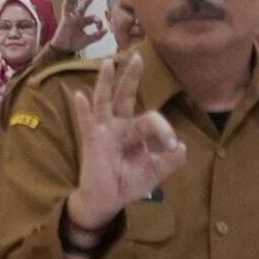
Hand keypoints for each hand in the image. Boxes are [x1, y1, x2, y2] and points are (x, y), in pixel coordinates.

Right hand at [50, 0, 105, 54]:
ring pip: (74, 3)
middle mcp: (77, 18)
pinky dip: (67, 0)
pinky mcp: (65, 18)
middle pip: (84, 5)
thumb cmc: (73, 44)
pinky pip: (66, 7)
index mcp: (83, 23)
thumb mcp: (88, 40)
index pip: (94, 18)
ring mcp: (71, 17)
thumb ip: (97, 36)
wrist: (63, 49)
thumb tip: (107, 30)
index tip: (101, 29)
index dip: (99, 22)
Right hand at [65, 52, 187, 228]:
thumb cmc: (128, 184)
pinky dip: (82, 110)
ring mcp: (103, 132)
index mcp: (134, 132)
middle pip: (124, 96)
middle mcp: (118, 126)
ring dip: (106, 82)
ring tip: (107, 63)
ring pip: (104, 101)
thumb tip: (181, 146)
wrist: (106, 201)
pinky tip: (78, 95)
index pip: (151, 119)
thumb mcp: (155, 172)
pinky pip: (86, 122)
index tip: (172, 146)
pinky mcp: (92, 141)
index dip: (164, 129)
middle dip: (131, 77)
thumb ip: (170, 161)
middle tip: (138, 56)